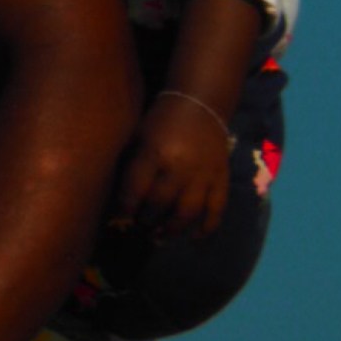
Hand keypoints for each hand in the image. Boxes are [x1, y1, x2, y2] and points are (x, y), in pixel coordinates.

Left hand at [112, 91, 231, 239]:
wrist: (200, 103)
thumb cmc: (162, 119)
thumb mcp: (140, 133)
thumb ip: (131, 162)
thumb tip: (119, 194)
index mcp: (155, 151)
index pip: (136, 187)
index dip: (126, 206)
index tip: (120, 216)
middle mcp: (180, 166)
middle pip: (161, 203)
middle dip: (147, 218)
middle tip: (141, 224)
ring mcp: (203, 174)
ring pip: (188, 212)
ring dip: (172, 228)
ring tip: (160, 234)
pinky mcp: (221, 178)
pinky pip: (216, 210)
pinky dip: (207, 228)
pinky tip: (194, 238)